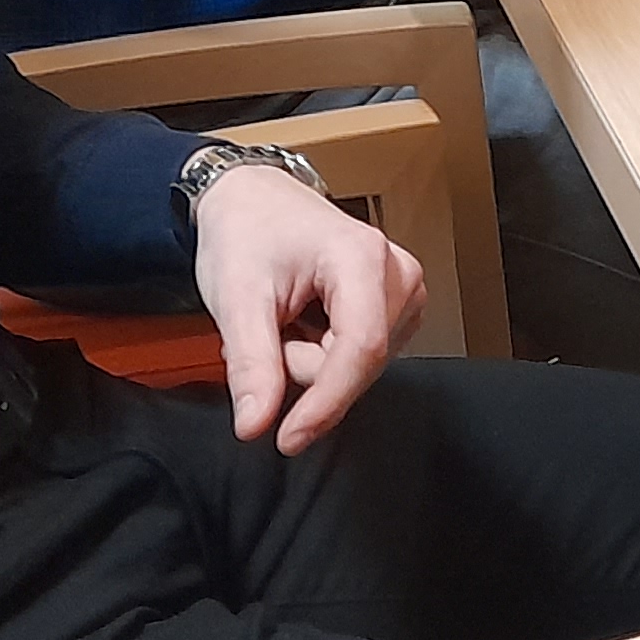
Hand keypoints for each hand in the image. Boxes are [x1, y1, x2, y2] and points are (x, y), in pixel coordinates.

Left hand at [192, 156, 425, 451]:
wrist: (253, 199)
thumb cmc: (247, 233)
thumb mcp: (236, 297)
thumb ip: (251, 364)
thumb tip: (257, 424)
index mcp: (362, 258)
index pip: (359, 349)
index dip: (326, 403)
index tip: (287, 439)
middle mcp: (397, 273)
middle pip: (359, 363)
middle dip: (303, 366)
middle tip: (267, 330)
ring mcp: (403, 289)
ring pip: (360, 366)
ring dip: (312, 360)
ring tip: (285, 319)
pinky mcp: (397, 306)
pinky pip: (362, 358)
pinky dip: (324, 354)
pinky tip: (304, 323)